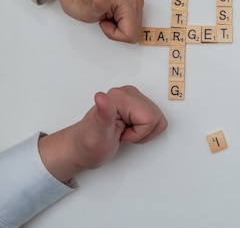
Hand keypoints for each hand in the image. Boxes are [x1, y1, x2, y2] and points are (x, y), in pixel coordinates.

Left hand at [39, 86, 167, 182]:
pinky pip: (155, 118)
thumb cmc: (88, 144)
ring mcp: (133, 97)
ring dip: (143, 131)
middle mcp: (128, 92)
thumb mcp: (96, 134)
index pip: (150, 118)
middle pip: (156, 117)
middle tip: (122, 133)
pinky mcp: (136, 103)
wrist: (81, 147)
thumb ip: (103, 114)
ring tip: (124, 132)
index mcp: (120, 97)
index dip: (138, 133)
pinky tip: (128, 129)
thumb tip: (101, 97)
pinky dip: (144, 129)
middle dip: (142, 132)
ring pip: (157, 118)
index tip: (121, 133)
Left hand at [43, 0, 143, 42]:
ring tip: (107, 16)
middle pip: (135, 32)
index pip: (131, 35)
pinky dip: (120, 24)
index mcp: (128, 1)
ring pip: (134, 29)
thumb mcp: (84, 9)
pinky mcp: (132, 3)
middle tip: (105, 19)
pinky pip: (132, 24)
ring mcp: (135, 1)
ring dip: (118, 28)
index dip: (113, 33)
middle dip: (117, 31)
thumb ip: (96, 5)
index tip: (103, 21)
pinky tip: (111, 15)